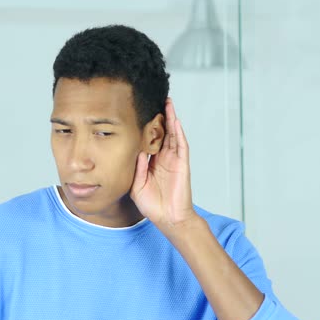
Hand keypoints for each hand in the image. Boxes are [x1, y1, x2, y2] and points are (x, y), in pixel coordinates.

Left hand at [130, 98, 197, 227]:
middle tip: (155, 100)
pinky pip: (181, 145)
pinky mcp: (182, 164)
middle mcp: (163, 159)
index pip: (149, 140)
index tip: (140, 113)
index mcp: (152, 163)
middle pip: (162, 132)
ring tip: (167, 102)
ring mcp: (174, 160)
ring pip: (173, 134)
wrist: (169, 219)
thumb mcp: (136, 186)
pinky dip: (178, 132)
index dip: (146, 127)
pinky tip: (175, 120)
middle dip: (160, 117)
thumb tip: (137, 152)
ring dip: (171, 118)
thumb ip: (137, 168)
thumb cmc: (153, 205)